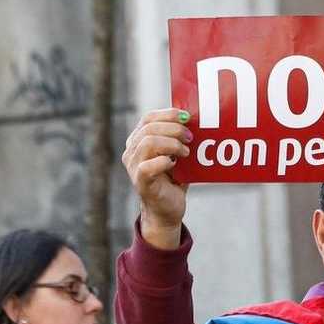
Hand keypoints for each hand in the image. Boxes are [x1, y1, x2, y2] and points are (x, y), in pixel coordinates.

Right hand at [122, 107, 191, 249]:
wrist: (168, 209)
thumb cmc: (174, 179)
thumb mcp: (177, 153)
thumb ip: (179, 137)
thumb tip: (192, 118)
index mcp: (138, 140)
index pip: (149, 118)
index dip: (168, 114)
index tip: (187, 117)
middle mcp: (131, 152)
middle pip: (150, 128)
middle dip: (174, 129)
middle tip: (190, 137)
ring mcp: (133, 167)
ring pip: (148, 142)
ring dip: (172, 144)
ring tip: (186, 152)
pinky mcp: (140, 181)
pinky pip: (148, 165)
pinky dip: (165, 161)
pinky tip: (175, 165)